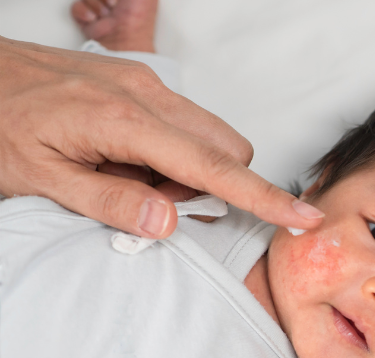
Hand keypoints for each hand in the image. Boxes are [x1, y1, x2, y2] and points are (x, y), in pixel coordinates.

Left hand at [0, 36, 323, 237]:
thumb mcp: (38, 177)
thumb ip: (108, 201)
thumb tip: (166, 223)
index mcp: (125, 121)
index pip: (215, 168)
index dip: (264, 198)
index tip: (302, 216)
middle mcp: (146, 94)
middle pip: (226, 149)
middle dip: (208, 188)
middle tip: (148, 202)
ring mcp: (145, 84)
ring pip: (206, 138)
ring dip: (184, 172)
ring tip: (122, 178)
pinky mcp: (138, 83)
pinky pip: (182, 125)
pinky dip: (167, 153)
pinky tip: (121, 159)